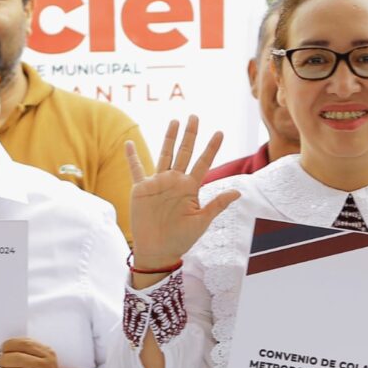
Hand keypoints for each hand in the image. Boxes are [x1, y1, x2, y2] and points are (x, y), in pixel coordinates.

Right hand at [125, 116, 239, 270]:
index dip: (211, 148)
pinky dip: (131, 157)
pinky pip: (135, 169)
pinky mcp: (141, 189)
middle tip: (195, 116)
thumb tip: (238, 192)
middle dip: (190, 135)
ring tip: (174, 122)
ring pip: (164, 155)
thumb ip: (217, 204)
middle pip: (184, 152)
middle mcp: (175, 181)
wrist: (158, 250)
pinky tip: (128, 143)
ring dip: (169, 139)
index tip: (220, 133)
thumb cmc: (181, 238)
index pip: (203, 163)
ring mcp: (158, 183)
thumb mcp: (202, 221)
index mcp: (190, 188)